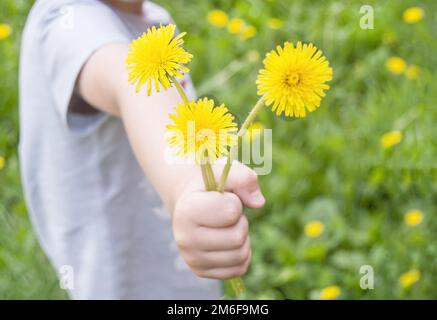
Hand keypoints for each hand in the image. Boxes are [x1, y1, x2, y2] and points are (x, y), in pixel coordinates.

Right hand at [172, 162, 264, 278]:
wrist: (188, 204)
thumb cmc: (210, 185)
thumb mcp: (224, 171)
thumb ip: (244, 178)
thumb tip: (259, 203)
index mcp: (187, 210)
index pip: (231, 211)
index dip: (235, 201)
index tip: (222, 198)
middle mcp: (184, 238)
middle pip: (238, 237)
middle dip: (240, 221)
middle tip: (227, 214)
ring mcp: (191, 258)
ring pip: (241, 255)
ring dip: (242, 238)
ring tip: (227, 226)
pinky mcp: (201, 272)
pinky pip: (239, 269)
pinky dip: (241, 254)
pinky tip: (228, 242)